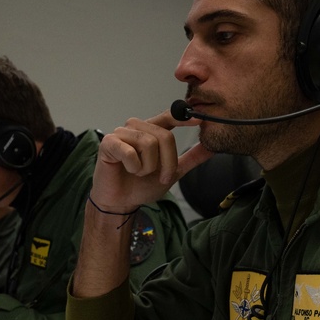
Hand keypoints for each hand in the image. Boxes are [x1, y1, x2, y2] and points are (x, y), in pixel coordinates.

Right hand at [91, 110, 212, 212]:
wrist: (121, 202)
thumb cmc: (141, 185)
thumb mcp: (172, 172)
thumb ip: (190, 158)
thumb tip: (211, 148)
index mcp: (152, 131)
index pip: (170, 117)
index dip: (184, 118)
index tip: (200, 120)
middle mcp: (137, 128)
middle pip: (165, 136)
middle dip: (167, 162)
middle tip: (161, 177)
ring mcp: (121, 133)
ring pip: (148, 143)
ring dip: (148, 167)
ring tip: (139, 173)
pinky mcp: (108, 143)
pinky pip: (129, 151)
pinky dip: (133, 166)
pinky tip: (128, 170)